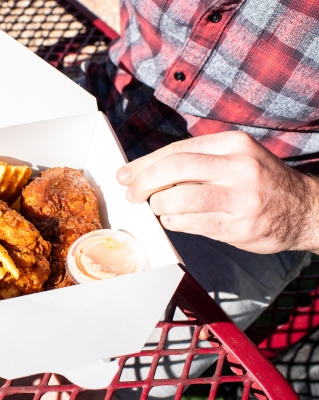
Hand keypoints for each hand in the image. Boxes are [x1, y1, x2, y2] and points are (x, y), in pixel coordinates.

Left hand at [116, 131, 318, 253]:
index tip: (126, 174)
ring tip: (160, 206)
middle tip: (132, 193)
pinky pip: (190, 224)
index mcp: (233, 144)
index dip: (144, 164)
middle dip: (143, 182)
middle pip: (174, 169)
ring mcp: (241, 198)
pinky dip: (173, 222)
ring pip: (178, 198)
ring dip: (159, 205)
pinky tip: (174, 219)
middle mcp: (238, 167)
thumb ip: (197, 160)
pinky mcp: (239, 227)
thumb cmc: (260, 182)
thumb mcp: (235, 157)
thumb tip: (145, 170)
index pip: (176, 150)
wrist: (305, 209)